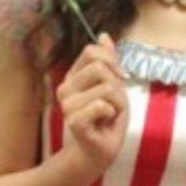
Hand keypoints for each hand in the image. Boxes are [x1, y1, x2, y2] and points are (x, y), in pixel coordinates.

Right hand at [57, 33, 128, 173]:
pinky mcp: (74, 122)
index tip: (119, 78)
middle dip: (116, 85)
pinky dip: (111, 113)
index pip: (91, 51)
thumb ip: (108, 61)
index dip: (111, 61)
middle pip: (99, 67)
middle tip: (112, 103)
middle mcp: (65, 88)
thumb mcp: (113, 84)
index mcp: (73, 76)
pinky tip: (104, 123)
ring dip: (117, 103)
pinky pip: (102, 105)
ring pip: (107, 87)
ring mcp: (67, 105)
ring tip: (108, 115)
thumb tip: (104, 35)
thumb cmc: (106, 118)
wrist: (100, 149)